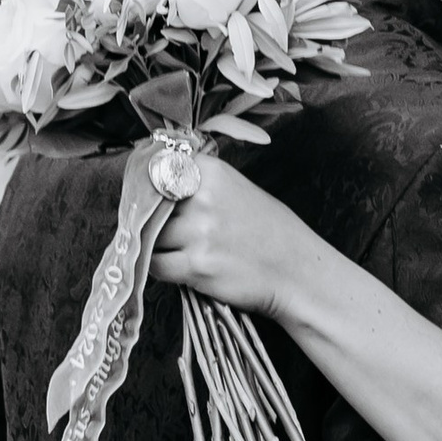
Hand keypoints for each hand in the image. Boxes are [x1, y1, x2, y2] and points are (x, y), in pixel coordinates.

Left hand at [151, 155, 297, 317]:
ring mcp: (199, 232)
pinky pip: (156, 265)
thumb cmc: (270, 232)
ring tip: (176, 250)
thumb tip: (156, 190)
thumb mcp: (237, 190)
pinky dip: (159, 268)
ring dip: (155, 245)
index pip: (156, 170)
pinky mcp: (197, 265)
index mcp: (211, 172)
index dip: (146, 186)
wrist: (296, 271)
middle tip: (157, 228)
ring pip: (150, 236)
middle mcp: (203, 198)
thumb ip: (198, 186)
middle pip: (148, 205)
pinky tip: (177, 266)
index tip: (145, 197)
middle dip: (149, 219)